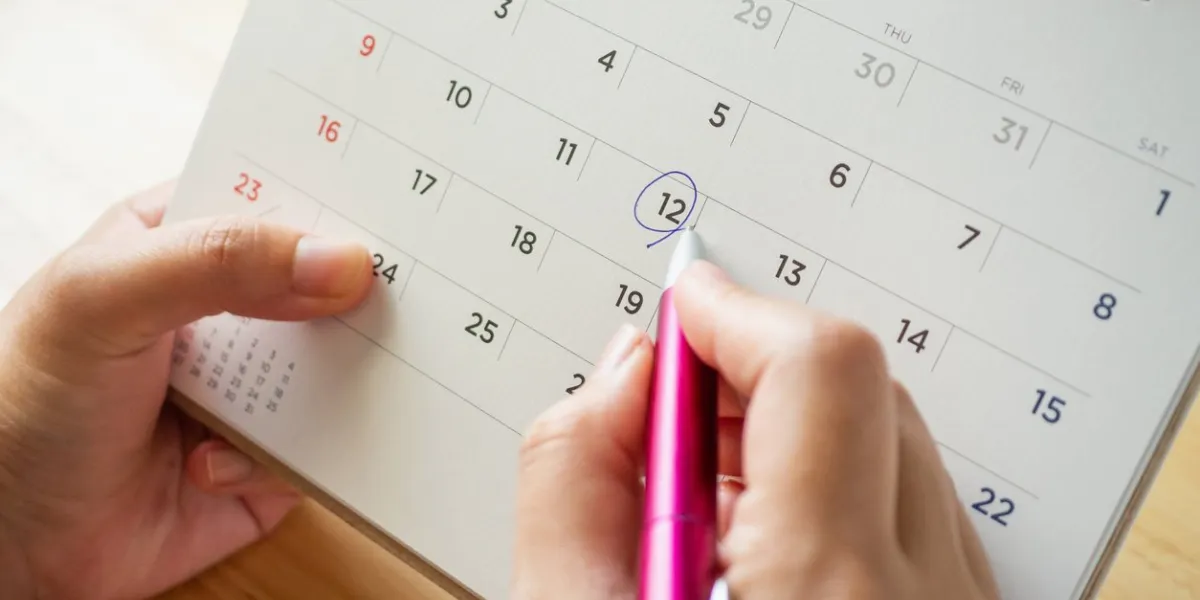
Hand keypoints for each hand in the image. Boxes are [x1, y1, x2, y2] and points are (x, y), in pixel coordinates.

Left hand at [0, 182, 372, 598]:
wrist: (13, 547)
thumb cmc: (22, 405)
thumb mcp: (103, 301)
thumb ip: (215, 262)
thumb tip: (340, 260)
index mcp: (181, 243)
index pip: (273, 198)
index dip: (332, 197)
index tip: (392, 205)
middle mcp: (225, 310)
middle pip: (325, 282)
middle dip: (356, 294)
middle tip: (388, 299)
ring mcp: (251, 384)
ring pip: (340, 365)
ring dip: (331, 383)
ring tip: (281, 400)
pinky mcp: (273, 455)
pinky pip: (325, 445)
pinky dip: (284, 458)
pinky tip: (214, 465)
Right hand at [511, 261, 998, 598]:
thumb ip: (572, 483)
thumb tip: (625, 372)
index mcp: (826, 589)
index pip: (819, 369)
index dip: (736, 316)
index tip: (684, 312)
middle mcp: (924, 596)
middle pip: (865, 393)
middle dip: (756, 377)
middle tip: (673, 422)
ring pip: (896, 447)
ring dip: (794, 438)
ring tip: (708, 510)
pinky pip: (915, 510)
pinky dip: (835, 494)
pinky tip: (762, 547)